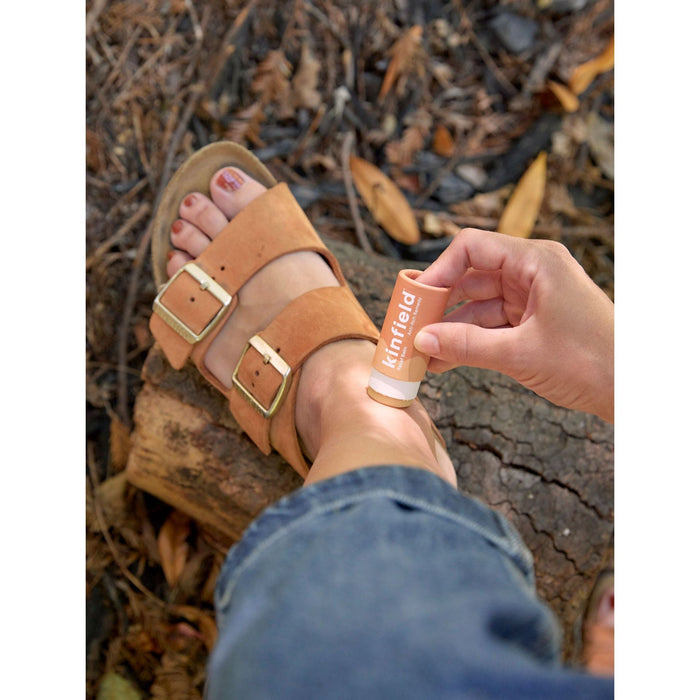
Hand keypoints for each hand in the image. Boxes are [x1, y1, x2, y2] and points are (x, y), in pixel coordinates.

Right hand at [414, 228, 613, 422]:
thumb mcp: (520, 353)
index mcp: (535, 261)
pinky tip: (443, 360)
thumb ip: (467, 346)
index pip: (472, 248)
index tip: (414, 298)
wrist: (632, 391)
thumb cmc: (591, 362)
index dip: (438, 270)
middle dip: (438, 303)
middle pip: (470, 276)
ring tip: (421, 352)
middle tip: (409, 327)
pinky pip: (490, 324)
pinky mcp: (532, 321)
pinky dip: (468, 340)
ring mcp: (532, 297)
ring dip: (450, 328)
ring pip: (477, 304)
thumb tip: (421, 342)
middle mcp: (532, 272)